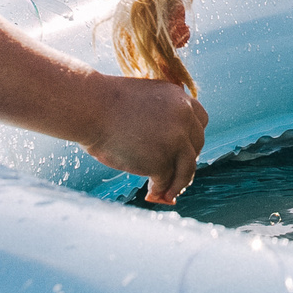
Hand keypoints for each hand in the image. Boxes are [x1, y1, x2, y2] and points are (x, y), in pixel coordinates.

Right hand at [83, 74, 207, 203]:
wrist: (91, 108)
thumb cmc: (107, 104)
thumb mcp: (145, 99)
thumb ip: (161, 115)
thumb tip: (167, 144)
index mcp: (180, 99)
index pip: (200, 122)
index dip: (192, 138)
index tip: (183, 151)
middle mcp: (184, 118)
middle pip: (196, 146)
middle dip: (185, 162)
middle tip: (175, 176)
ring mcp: (175, 140)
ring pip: (187, 168)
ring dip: (178, 183)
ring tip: (169, 192)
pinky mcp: (161, 161)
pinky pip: (166, 181)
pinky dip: (160, 190)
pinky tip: (151, 193)